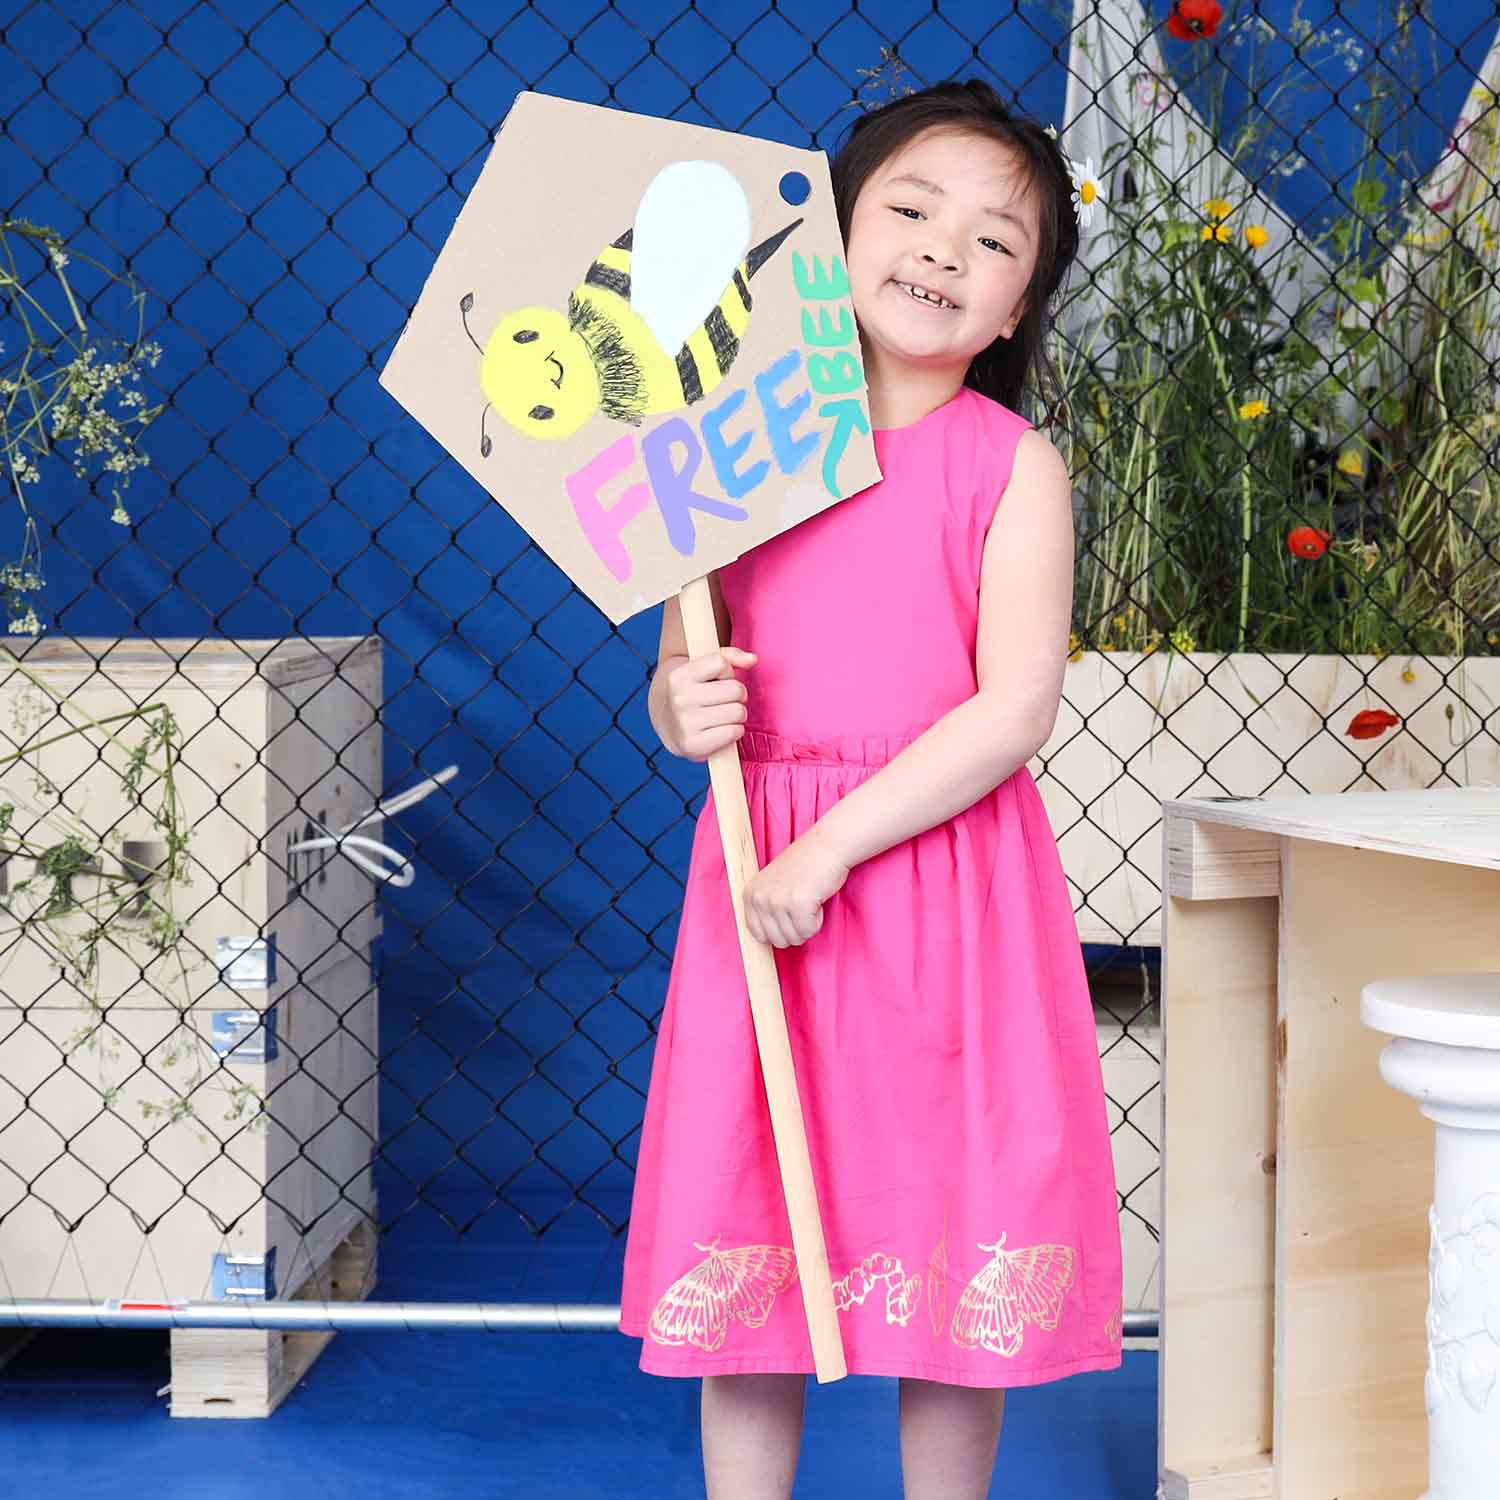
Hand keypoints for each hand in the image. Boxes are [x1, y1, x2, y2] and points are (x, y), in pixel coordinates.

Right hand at [661, 648, 756, 761]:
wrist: (667, 723)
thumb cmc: (693, 692)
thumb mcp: (703, 668)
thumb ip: (729, 657)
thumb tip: (752, 659)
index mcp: (679, 676)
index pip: (721, 663)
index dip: (726, 672)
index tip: (717, 680)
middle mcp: (679, 699)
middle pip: (736, 690)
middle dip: (737, 695)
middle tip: (725, 700)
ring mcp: (685, 724)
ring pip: (738, 712)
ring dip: (738, 714)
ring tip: (724, 714)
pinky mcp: (693, 745)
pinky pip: (734, 732)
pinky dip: (735, 731)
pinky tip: (722, 729)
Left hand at [742, 832, 850, 948]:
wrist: (826, 846)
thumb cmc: (805, 865)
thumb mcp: (772, 885)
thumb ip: (765, 908)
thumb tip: (766, 940)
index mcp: (750, 894)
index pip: (757, 934)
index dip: (778, 931)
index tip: (788, 916)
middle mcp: (760, 898)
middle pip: (777, 940)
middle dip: (795, 929)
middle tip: (802, 905)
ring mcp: (777, 902)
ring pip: (795, 938)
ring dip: (807, 924)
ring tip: (808, 899)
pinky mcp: (798, 904)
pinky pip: (809, 931)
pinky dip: (817, 920)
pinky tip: (816, 899)